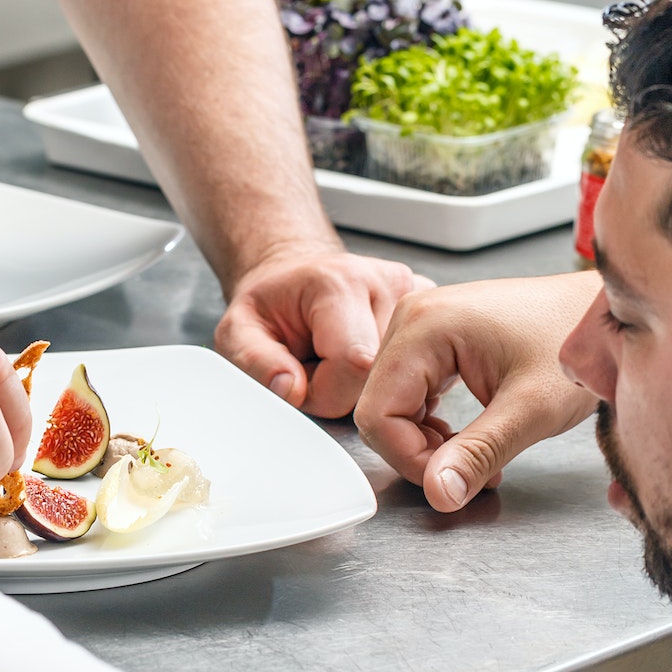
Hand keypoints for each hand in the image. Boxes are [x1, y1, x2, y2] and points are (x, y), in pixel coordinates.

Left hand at [215, 245, 434, 416]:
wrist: (297, 278)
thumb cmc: (272, 304)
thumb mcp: (238, 331)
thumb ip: (256, 362)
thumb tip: (291, 389)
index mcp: (339, 283)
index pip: (353, 365)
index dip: (324, 392)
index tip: (303, 381)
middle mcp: (387, 284)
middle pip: (382, 377)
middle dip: (344, 392)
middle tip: (318, 368)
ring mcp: (417, 296)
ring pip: (406, 379)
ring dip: (367, 386)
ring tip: (339, 362)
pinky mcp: (432, 312)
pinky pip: (418, 371)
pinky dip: (391, 378)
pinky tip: (365, 361)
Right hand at [353, 274, 600, 509]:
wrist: (600, 314)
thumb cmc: (574, 338)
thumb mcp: (531, 408)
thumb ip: (479, 453)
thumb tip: (438, 494)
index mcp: (423, 326)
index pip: (377, 414)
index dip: (409, 458)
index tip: (454, 479)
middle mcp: (411, 319)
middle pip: (381, 410)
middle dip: (421, 452)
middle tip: (474, 470)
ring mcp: (421, 326)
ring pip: (394, 405)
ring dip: (429, 442)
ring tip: (480, 453)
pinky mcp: (434, 338)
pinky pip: (412, 393)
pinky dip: (434, 425)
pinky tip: (471, 434)